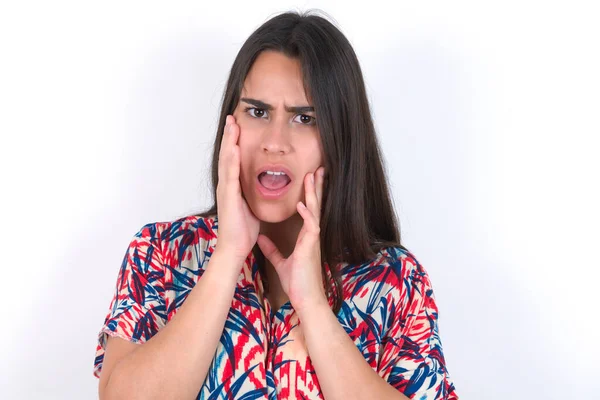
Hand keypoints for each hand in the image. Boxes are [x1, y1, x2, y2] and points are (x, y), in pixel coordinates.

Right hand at [216, 114, 259, 263]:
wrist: (235, 247)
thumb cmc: (243, 230)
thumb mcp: (250, 205)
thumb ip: (251, 193)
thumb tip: (259, 186)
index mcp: (232, 186)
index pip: (233, 159)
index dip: (234, 142)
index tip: (237, 126)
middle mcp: (226, 185)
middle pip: (227, 154)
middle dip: (229, 135)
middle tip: (232, 117)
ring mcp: (226, 189)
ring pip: (227, 160)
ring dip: (229, 141)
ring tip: (232, 124)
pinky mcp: (229, 197)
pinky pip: (231, 175)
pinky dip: (232, 160)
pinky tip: (234, 147)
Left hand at [256, 166, 326, 313]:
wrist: (305, 298)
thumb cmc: (297, 282)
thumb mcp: (281, 261)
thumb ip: (272, 248)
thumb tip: (260, 237)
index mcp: (306, 236)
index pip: (308, 209)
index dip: (308, 194)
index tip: (308, 178)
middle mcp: (312, 234)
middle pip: (314, 204)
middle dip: (315, 186)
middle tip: (318, 168)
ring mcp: (313, 238)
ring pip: (315, 210)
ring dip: (313, 193)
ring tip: (312, 176)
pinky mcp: (311, 246)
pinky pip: (311, 226)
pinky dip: (306, 214)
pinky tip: (301, 204)